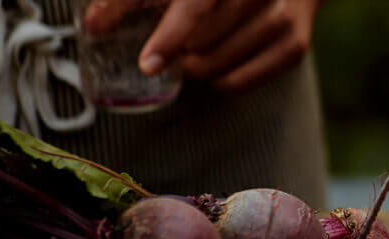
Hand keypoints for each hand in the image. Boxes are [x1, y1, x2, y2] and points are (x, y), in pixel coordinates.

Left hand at [131, 0, 320, 90]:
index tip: (149, 64)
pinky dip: (221, 81)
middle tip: (173, 49)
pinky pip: (244, 80)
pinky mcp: (296, 43)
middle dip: (180, 52)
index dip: (170, 37)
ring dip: (197, 68)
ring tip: (192, 58)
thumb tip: (92, 25)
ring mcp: (283, 16)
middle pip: (204, 42)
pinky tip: (214, 70)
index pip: (196, 5)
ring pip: (221, 63)